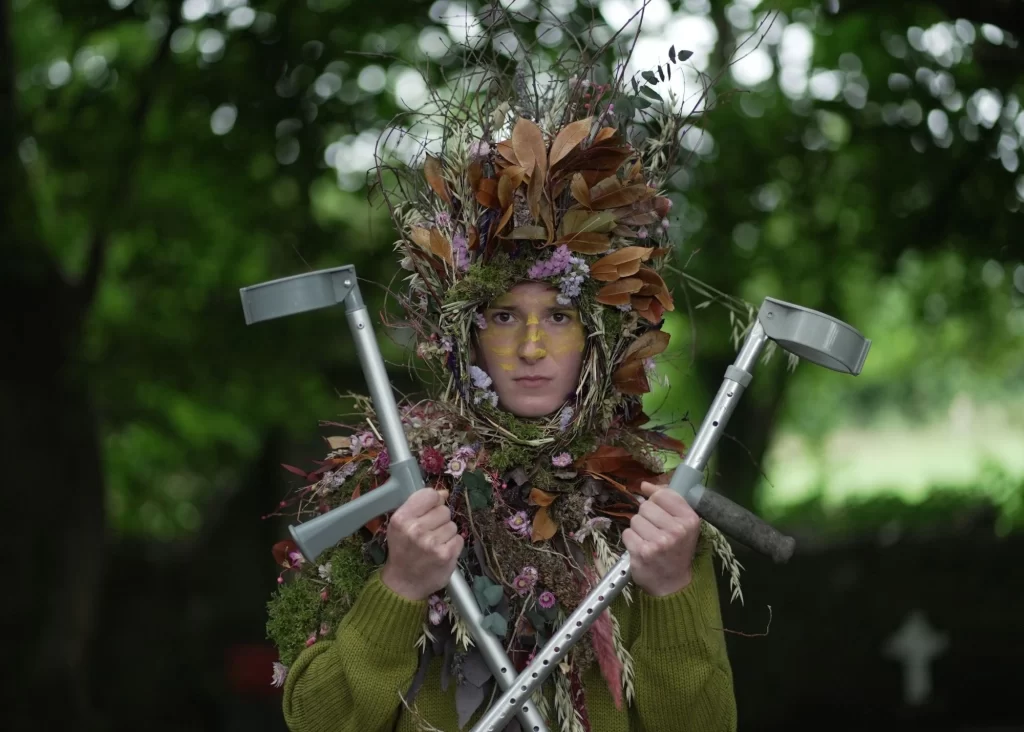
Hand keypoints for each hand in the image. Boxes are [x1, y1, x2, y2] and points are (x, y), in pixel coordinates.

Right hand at [380, 488, 462, 600]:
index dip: (433, 502)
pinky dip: (453, 545)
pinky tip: (441, 552)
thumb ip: (420, 506)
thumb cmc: (403, 551)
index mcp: (401, 518)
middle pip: (444, 510)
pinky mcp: (446, 555)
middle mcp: (416, 529)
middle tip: (429, 533)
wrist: (403, 583)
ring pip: (452, 525)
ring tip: (433, 545)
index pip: (429, 495)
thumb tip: (444, 492)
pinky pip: (459, 538)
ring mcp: (432, 543)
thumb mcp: (401, 525)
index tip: (429, 511)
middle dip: (439, 520)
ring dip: (446, 534)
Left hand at [622, 480, 700, 596]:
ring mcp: (659, 542)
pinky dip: (631, 540)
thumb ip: (667, 500)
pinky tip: (641, 548)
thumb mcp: (682, 524)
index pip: (663, 494)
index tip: (659, 512)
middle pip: (645, 506)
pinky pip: (627, 533)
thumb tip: (644, 485)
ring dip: (638, 529)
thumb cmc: (676, 550)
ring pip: (635, 519)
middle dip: (646, 517)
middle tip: (655, 531)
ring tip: (649, 540)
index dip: (656, 500)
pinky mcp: (643, 552)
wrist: (672, 583)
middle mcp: (676, 530)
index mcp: (690, 520)